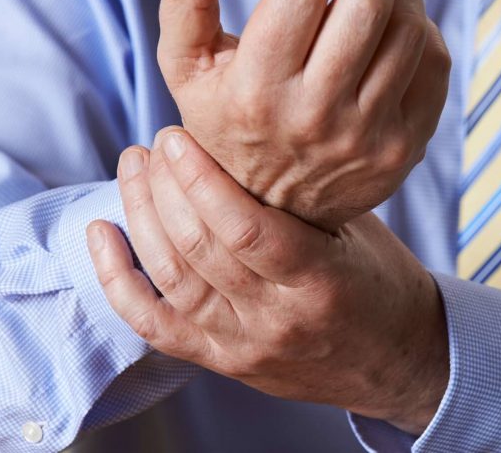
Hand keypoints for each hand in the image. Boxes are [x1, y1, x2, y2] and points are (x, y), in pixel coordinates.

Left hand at [87, 128, 449, 433]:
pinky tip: (100, 234)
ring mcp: (244, 346)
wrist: (399, 364)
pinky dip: (118, 280)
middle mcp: (276, 320)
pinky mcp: (222, 363)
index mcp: (321, 282)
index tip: (179, 136)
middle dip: (165, 186)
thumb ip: (302, 199)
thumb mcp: (358, 232)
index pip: (246, 229)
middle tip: (156, 142)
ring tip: (135, 167)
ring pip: (172, 278)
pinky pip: (154, 326)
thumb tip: (235, 140)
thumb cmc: (383, 284)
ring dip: (141, 215)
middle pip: (199, 249)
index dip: (201, 178)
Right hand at [156, 0, 450, 230]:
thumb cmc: (227, 122)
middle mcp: (316, 118)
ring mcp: (368, 137)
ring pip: (408, 27)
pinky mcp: (405, 147)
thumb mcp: (185, 66)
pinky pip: (433, 63)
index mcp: (257, 92)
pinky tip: (392, 16)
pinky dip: (419, 25)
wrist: (273, 211)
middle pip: (367, 1)